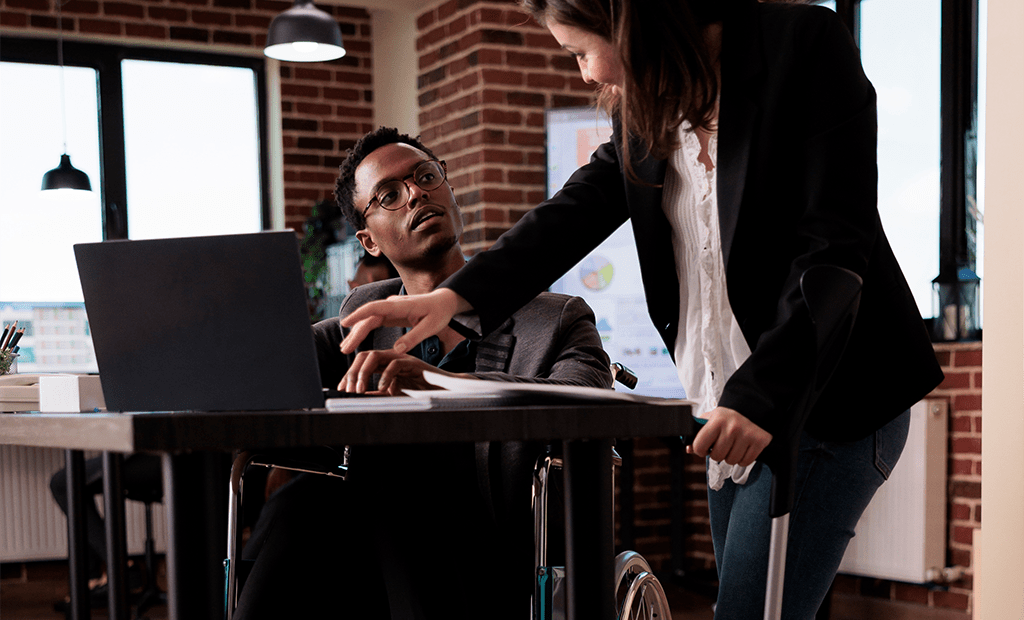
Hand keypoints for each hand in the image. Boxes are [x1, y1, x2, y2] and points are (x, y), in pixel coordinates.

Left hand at [338, 349, 468, 394]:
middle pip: (364, 356)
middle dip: (352, 372)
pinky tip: (382, 388)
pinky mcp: (413, 363)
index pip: (362, 362)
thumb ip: (379, 394)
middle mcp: (391, 358)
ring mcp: (402, 358)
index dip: (349, 374)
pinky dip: (385, 376)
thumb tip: (362, 397)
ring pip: (374, 356)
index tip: (342, 388)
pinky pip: (394, 364)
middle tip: (348, 390)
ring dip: (363, 373)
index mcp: (385, 363)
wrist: (445, 391)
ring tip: (360, 389)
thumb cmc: (422, 391)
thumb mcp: (394, 394)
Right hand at [339, 288, 468, 355]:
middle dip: (355, 332)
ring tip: (345, 348)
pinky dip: (364, 330)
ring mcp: (390, 308)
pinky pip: (374, 321)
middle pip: (368, 317)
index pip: (375, 308)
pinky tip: (356, 340)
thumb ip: (414, 338)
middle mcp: (392, 305)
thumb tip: (396, 350)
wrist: (444, 302)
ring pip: (369, 320)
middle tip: (344, 349)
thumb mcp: (431, 327)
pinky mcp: (391, 314)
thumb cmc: (439, 313)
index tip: (346, 323)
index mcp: (401, 306)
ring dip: (357, 333)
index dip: (359, 315)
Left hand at [686, 406, 771, 466]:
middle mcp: (732, 427)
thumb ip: (697, 433)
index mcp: (717, 420)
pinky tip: (743, 447)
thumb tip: (688, 448)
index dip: (700, 449)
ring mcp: (747, 434)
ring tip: (733, 444)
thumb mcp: (710, 419)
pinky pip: (745, 462)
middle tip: (722, 444)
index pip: (699, 446)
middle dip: (717, 453)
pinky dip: (743, 459)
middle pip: (716, 457)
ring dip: (730, 456)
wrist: (752, 409)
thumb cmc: (728, 418)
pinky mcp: (759, 441)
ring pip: (731, 461)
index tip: (706, 446)